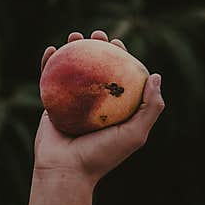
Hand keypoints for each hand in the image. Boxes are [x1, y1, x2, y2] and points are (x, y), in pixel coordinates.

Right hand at [33, 30, 164, 185]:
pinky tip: (52, 49)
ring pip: (71, 70)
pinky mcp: (51, 105)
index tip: (118, 44)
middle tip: (97, 34)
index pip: (119, 77)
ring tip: (74, 36)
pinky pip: (48, 80)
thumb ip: (151, 107)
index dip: (121, 57)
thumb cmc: (102, 156)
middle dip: (97, 47)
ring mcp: (71, 104)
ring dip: (73, 49)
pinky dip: (48, 63)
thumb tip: (156, 76)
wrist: (65, 171)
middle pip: (96, 69)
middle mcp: (93, 105)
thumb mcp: (135, 134)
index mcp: (113, 110)